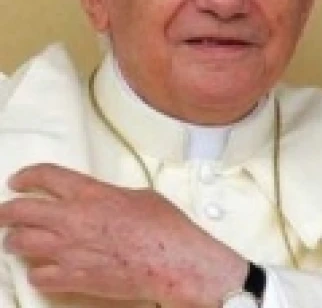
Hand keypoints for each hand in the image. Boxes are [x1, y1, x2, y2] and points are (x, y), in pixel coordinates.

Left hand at [0, 164, 247, 307]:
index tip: (18, 181)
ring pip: (18, 243)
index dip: (27, 176)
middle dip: (7, 211)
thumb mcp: (140, 197)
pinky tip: (45, 269)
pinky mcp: (72, 278)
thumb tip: (104, 202)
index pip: (44, 176)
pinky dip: (38, 272)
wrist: (172, 262)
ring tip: (20, 241)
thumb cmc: (164, 228)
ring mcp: (67, 251)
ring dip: (17, 240)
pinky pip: (37, 275)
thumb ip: (111, 196)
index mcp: (91, 193)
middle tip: (7, 213)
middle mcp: (72, 219)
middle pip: (18, 211)